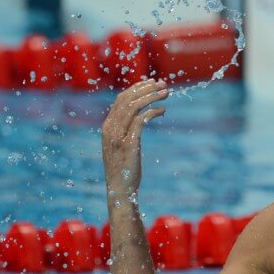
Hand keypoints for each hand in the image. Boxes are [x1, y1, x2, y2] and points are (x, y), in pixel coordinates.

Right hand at [102, 79, 168, 197]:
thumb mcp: (122, 146)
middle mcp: (110, 128)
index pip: (121, 100)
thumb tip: (139, 118)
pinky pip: (141, 121)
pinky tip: (163, 111)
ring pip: (134, 107)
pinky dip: (152, 112)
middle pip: (127, 99)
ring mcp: (118, 136)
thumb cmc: (124, 170)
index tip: (151, 83)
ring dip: (151, 97)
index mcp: (107, 127)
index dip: (137, 89)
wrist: (120, 190)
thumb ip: (126, 131)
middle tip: (163, 84)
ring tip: (166, 93)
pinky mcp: (129, 144)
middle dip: (146, 89)